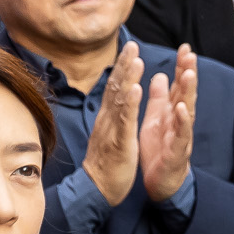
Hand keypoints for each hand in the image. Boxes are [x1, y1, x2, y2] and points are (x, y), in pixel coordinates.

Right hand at [82, 41, 144, 203]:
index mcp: (108, 118)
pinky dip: (131, 103)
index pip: (115, 88)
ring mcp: (112, 130)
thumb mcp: (109, 134)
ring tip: (136, 59)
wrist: (97, 189)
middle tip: (133, 44)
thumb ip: (111, 116)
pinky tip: (136, 89)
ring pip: (120, 100)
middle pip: (115, 88)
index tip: (131, 50)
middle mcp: (108, 120)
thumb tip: (113, 100)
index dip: (123, 68)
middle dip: (125, 65)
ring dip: (128, 78)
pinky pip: (124, 121)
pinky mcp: (119, 142)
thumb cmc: (106, 163)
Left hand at [138, 46, 197, 204]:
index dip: (182, 67)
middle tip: (189, 54)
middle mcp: (180, 121)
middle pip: (186, 93)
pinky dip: (182, 121)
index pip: (179, 86)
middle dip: (188, 73)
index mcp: (172, 112)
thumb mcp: (156, 120)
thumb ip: (159, 99)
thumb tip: (159, 75)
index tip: (184, 48)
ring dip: (189, 92)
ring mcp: (181, 136)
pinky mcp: (177, 151)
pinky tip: (181, 108)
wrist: (159, 182)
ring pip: (187, 110)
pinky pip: (181, 134)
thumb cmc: (158, 150)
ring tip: (189, 73)